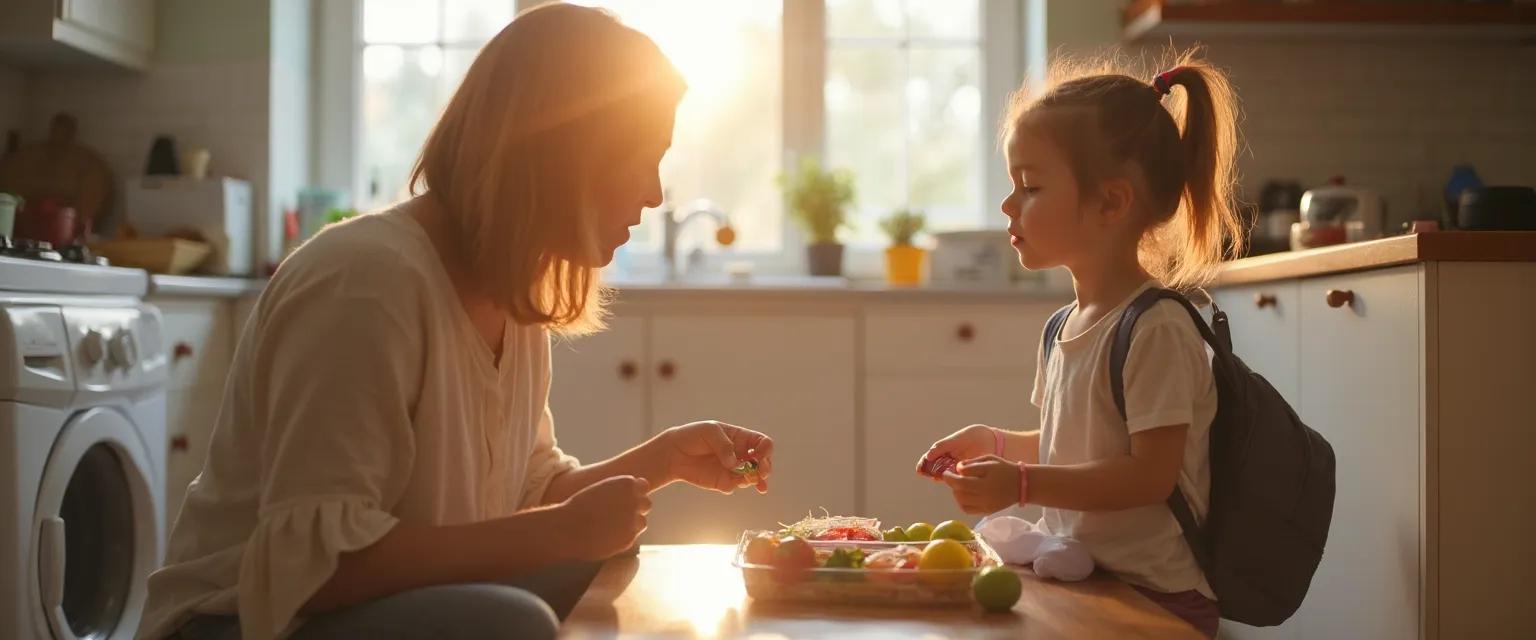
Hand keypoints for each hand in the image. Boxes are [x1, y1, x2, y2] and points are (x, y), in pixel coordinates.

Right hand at [559, 475, 650, 559]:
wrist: (567, 528)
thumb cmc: (579, 507)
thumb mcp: (601, 490)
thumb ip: (620, 491)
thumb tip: (636, 494)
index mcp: (626, 484)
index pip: (643, 485)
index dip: (634, 493)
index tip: (624, 498)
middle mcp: (633, 501)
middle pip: (647, 504)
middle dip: (637, 508)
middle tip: (620, 514)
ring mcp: (633, 521)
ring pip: (642, 522)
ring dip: (631, 524)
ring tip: (611, 526)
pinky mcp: (629, 538)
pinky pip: (631, 537)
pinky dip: (622, 537)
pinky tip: (606, 536)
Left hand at [658, 421, 773, 493]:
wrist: (674, 453)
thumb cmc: (693, 436)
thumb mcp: (710, 431)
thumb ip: (724, 445)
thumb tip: (735, 463)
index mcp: (741, 438)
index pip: (762, 443)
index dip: (765, 449)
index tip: (759, 455)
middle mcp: (741, 454)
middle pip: (763, 462)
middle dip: (766, 467)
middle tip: (762, 472)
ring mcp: (733, 469)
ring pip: (753, 476)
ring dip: (756, 479)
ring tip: (752, 480)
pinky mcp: (724, 481)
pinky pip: (736, 485)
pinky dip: (739, 485)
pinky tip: (733, 483)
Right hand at [916, 424, 997, 481]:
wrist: (988, 440)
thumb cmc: (970, 437)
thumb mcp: (955, 439)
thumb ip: (942, 446)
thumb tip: (928, 455)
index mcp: (942, 452)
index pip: (929, 460)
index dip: (923, 465)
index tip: (919, 469)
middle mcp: (947, 462)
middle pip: (934, 469)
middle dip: (929, 473)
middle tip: (926, 474)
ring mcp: (956, 470)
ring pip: (944, 475)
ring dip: (939, 477)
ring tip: (936, 476)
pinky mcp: (966, 475)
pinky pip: (957, 480)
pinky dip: (952, 481)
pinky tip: (950, 478)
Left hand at [942, 455, 1020, 514]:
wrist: (1022, 484)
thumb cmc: (1004, 469)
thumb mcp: (989, 460)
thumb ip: (971, 464)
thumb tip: (957, 469)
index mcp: (985, 481)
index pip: (960, 481)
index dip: (949, 476)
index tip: (947, 472)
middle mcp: (985, 496)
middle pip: (959, 492)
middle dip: (952, 484)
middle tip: (953, 477)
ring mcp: (985, 505)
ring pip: (961, 501)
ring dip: (956, 493)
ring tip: (960, 485)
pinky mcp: (986, 511)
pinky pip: (967, 509)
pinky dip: (962, 502)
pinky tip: (965, 494)